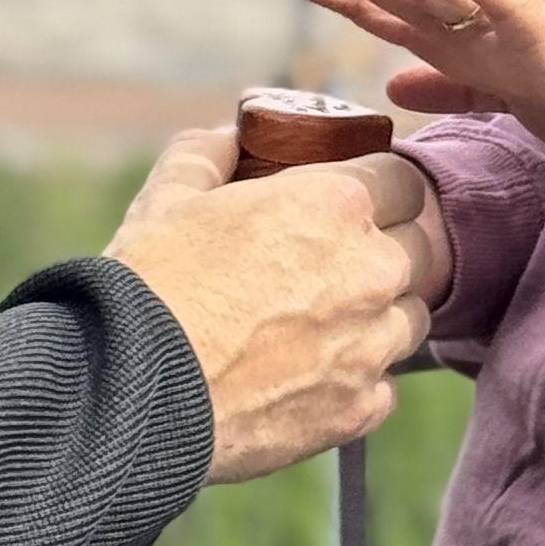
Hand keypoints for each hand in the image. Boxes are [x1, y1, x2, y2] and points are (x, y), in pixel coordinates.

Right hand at [106, 121, 448, 483]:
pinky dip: (354, 380)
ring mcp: (371, 344)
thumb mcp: (170, 194)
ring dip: (375, 316)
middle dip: (379, 251)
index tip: (348, 209)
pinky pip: (382, 385)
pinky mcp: (358, 408)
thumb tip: (229, 137)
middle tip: (326, 268)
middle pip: (415, 249)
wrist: (129, 392)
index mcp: (336, 204)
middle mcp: (372, 270)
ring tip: (315, 327)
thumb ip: (210, 151)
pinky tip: (305, 378)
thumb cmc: (149, 284)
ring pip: (408, 318)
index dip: (376, 190)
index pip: (401, 181)